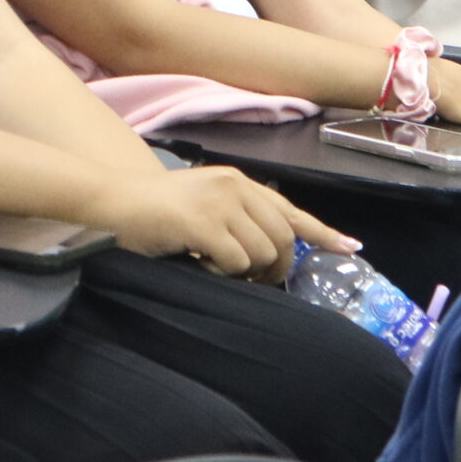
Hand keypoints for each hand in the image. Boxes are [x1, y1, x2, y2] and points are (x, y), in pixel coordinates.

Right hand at [88, 162, 349, 283]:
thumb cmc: (155, 214)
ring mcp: (219, 203)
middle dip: (275, 267)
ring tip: (215, 266)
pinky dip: (224, 273)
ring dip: (246, 272)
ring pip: (263, 254)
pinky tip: (201, 264)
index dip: (321, 232)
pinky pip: (236, 262)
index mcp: (237, 181)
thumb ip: (238, 219)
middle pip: (283, 238)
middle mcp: (234, 186)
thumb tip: (274, 253)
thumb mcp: (205, 206)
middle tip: (253, 280)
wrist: (111, 205)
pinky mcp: (202, 223)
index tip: (349, 248)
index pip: (290, 210)